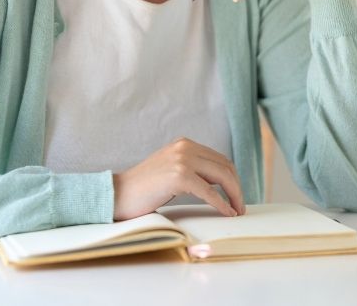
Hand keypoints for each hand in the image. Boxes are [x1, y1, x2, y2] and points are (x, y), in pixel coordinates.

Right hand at [112, 138, 245, 220]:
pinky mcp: (179, 176)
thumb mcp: (170, 170)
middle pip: (224, 166)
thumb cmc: (142, 189)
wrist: (116, 195)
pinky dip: (222, 203)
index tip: (236, 195)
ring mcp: (182, 160)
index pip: (220, 159)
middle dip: (236, 187)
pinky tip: (227, 212)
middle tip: (240, 206)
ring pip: (221, 176)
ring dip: (234, 195)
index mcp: (184, 144)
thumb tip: (218, 182)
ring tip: (236, 210)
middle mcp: (185, 147)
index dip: (232, 178)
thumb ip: (191, 169)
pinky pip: (209, 192)